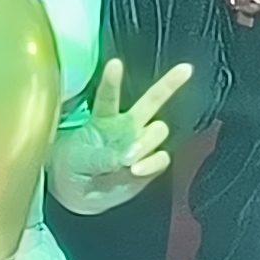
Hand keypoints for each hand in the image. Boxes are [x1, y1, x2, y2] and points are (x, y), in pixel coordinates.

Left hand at [52, 55, 197, 213]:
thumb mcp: (78, 160)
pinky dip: (152, 163)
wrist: (78, 195)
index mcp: (104, 118)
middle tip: (186, 69)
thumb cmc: (73, 168)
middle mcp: (126, 126)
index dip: (112, 81)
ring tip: (128, 158)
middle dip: (170, 84)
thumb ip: (100, 156)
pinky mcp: (150, 165)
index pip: (109, 96)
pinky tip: (137, 170)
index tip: (115, 64)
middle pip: (152, 101)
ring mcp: (141, 144)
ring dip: (147, 141)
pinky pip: (162, 158)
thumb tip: (125, 156)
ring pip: (158, 130)